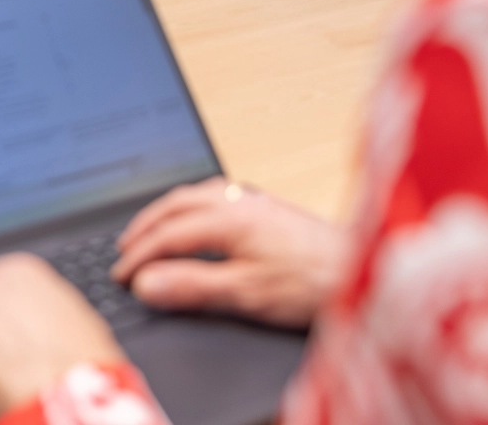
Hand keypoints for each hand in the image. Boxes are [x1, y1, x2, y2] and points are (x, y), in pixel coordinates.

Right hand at [111, 177, 347, 327]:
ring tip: (151, 229)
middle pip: (177, 204)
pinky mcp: (270, 207)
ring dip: (167, 212)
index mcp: (227, 218)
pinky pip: (216, 194)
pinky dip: (192, 206)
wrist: (366, 272)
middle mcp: (238, 200)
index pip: (168, 234)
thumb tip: (147, 282)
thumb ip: (192, 287)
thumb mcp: (245, 294)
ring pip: (196, 195)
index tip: (121, 274)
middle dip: (145, 225)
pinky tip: (200, 216)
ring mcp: (255, 200)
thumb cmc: (313, 285)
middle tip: (123, 247)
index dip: (140, 256)